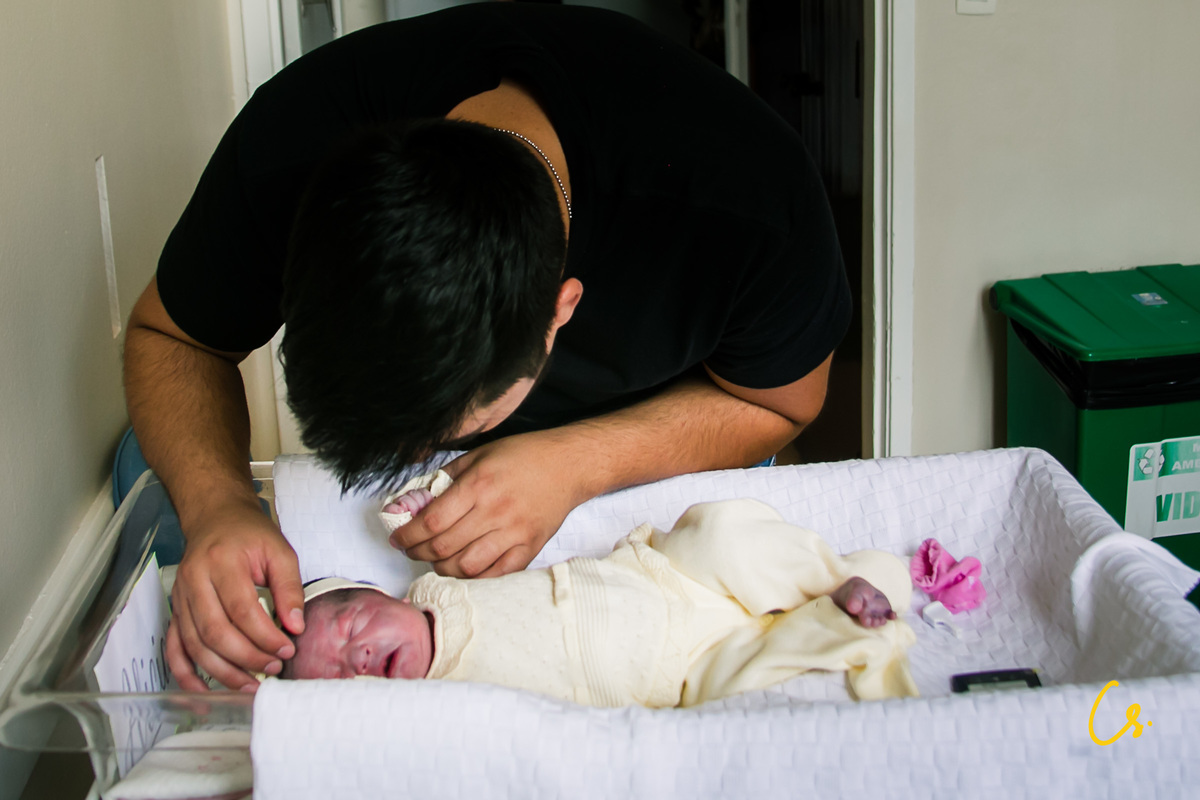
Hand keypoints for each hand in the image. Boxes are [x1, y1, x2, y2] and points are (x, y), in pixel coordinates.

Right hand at [166, 500, 304, 690]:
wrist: (216, 518)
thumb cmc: (248, 534)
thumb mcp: (279, 551)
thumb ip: (290, 588)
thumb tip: (295, 626)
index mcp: (221, 562)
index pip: (241, 610)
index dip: (264, 636)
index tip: (286, 650)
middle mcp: (194, 581)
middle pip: (215, 632)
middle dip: (247, 657)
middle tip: (273, 668)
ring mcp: (180, 599)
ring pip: (195, 645)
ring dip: (223, 672)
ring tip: (251, 685)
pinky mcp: (175, 612)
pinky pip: (174, 649)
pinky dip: (186, 674)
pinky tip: (204, 692)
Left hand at [391, 431, 588, 577]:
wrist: (568, 465)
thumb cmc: (522, 456)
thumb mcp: (478, 455)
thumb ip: (446, 478)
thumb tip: (416, 501)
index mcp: (478, 485)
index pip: (431, 522)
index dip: (407, 536)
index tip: (398, 538)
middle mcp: (494, 512)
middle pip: (443, 547)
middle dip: (418, 553)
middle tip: (411, 550)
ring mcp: (514, 533)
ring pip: (466, 566)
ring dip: (443, 568)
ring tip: (437, 560)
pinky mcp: (529, 548)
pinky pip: (496, 574)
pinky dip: (474, 577)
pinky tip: (464, 569)